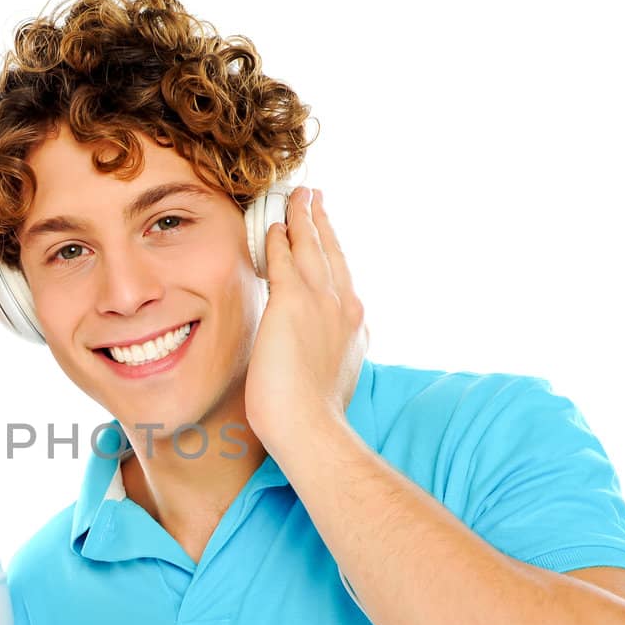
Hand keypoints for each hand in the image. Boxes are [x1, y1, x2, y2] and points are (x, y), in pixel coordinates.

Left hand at [244, 188, 367, 466]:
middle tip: (313, 197)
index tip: (325, 233)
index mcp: (354, 325)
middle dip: (321, 221)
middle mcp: (344, 306)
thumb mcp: (331, 377)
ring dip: (302, 217)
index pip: (341, 276)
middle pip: (332, 251)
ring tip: (296, 196)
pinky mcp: (292, 303)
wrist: (311, 428)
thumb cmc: (313, 417)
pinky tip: (271, 225)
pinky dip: (278, 238)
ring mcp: (321, 302)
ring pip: (310, 246)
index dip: (332, 249)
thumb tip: (315, 355)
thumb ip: (326, 354)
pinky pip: (283, 258)